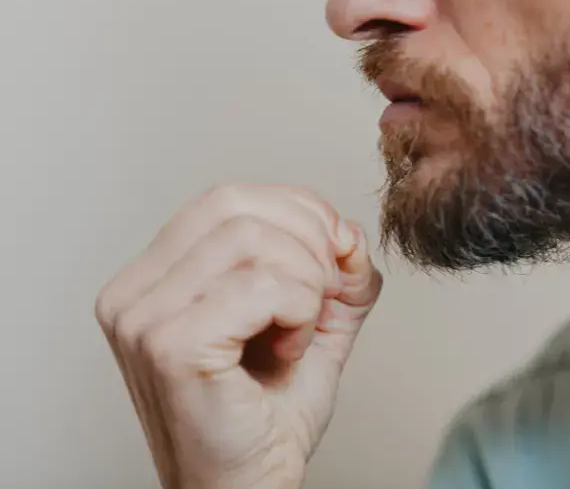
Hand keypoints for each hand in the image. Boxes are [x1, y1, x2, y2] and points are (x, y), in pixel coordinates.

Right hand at [95, 184, 382, 488]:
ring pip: (251, 239)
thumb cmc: (268, 414)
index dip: (297, 211)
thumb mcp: (310, 322)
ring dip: (307, 281)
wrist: (249, 487)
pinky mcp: (170, 347)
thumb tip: (348, 230)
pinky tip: (290, 349)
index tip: (336, 255)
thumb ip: (331, 269)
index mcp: (154, 278)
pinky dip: (299, 310)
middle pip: (236, 206)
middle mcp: (134, 292)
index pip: (227, 198)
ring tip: (303, 328)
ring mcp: (143, 319)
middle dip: (309, 242)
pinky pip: (261, 287)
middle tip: (329, 293)